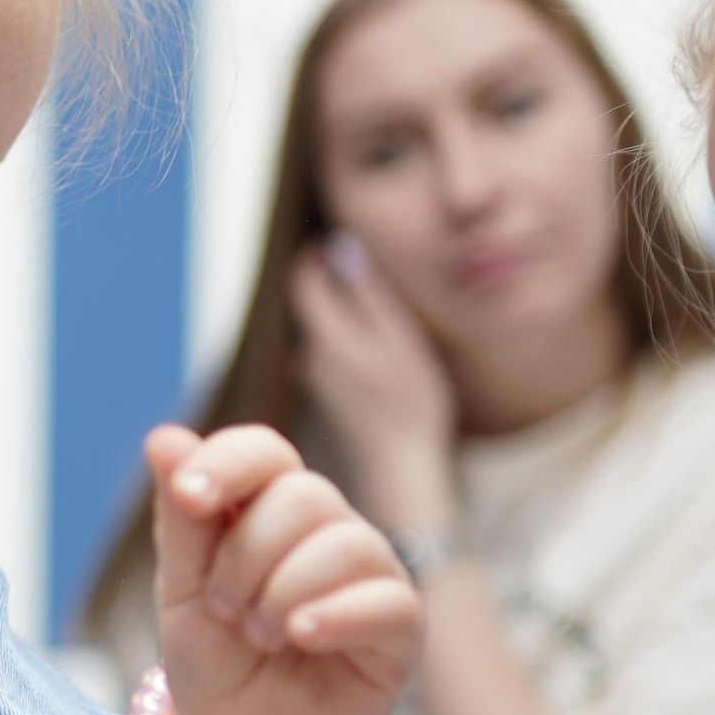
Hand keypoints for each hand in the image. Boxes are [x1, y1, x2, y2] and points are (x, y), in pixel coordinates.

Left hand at [149, 420, 419, 714]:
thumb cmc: (214, 660)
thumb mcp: (180, 590)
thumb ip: (182, 518)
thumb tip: (164, 438)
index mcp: (270, 509)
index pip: (266, 452)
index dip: (229, 463)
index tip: (190, 497)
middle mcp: (329, 531)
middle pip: (304, 496)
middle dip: (246, 556)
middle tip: (224, 610)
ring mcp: (371, 576)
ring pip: (347, 543)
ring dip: (283, 593)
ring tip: (258, 636)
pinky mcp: (401, 630)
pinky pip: (388, 601)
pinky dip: (335, 616)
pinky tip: (300, 637)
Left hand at [287, 235, 458, 530]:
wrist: (401, 469)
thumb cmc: (409, 403)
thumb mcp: (399, 339)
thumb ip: (368, 294)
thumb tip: (339, 248)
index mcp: (327, 335)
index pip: (305, 282)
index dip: (318, 260)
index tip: (336, 245)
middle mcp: (313, 357)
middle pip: (314, 309)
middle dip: (333, 289)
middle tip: (364, 274)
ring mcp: (319, 383)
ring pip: (325, 336)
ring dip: (344, 322)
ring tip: (381, 321)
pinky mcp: (332, 403)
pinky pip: (334, 360)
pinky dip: (352, 350)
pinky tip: (380, 363)